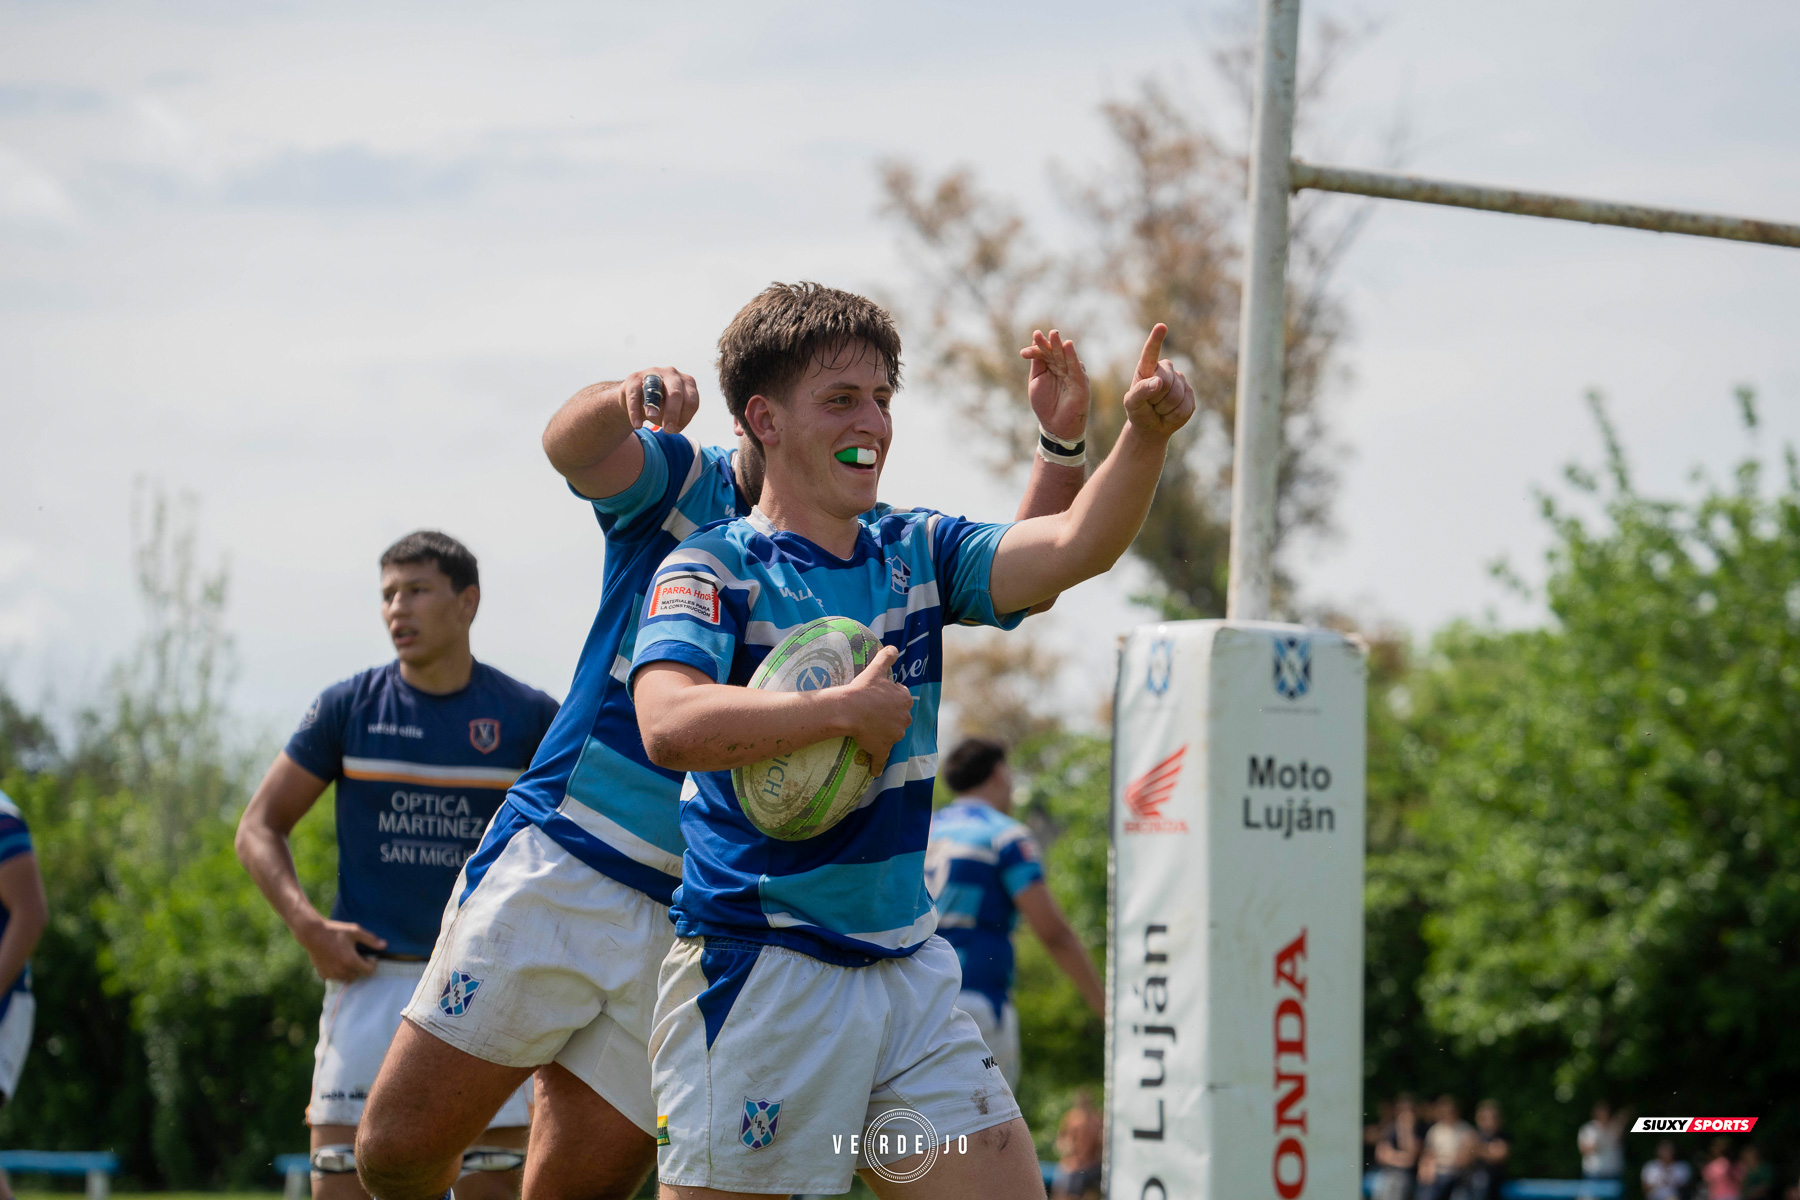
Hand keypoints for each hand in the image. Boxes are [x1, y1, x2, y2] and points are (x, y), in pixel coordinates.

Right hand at [300, 917, 385, 981]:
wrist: (313, 934)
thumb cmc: (335, 931)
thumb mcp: (355, 931)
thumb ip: (371, 939)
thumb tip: (385, 945)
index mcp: (351, 961)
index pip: (369, 971)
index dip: (372, 964)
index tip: (368, 956)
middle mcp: (341, 971)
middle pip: (359, 975)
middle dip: (360, 967)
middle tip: (356, 955)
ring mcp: (331, 974)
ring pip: (347, 978)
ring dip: (350, 971)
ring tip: (346, 957)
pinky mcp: (323, 974)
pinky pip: (336, 977)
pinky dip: (339, 972)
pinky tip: (337, 960)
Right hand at [622, 367, 699, 433]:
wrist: (637, 399)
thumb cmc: (661, 406)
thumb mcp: (672, 412)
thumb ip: (676, 418)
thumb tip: (671, 426)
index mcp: (687, 383)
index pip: (691, 402)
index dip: (685, 418)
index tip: (675, 429)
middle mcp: (672, 374)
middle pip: (676, 393)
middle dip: (673, 413)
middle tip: (668, 430)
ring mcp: (652, 373)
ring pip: (655, 389)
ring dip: (654, 405)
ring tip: (652, 419)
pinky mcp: (634, 379)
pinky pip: (635, 395)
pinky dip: (635, 411)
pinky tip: (637, 425)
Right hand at [830, 646, 913, 776]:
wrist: (849, 710)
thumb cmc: (863, 689)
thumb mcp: (876, 669)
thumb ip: (887, 656)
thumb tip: (894, 647)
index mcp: (904, 699)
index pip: (901, 699)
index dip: (889, 699)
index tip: (878, 700)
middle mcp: (904, 718)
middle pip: (898, 718)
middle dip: (888, 717)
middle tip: (872, 714)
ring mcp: (894, 735)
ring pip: (891, 736)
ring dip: (882, 736)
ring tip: (867, 731)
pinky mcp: (883, 749)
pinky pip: (881, 760)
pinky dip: (877, 766)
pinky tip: (874, 770)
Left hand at [1020, 329, 1089, 442]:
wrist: (1055, 425)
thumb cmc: (1045, 404)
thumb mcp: (1036, 382)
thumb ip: (1038, 364)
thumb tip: (1033, 345)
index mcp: (1051, 367)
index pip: (1044, 354)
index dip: (1035, 351)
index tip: (1023, 353)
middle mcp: (1063, 368)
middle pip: (1054, 352)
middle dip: (1047, 343)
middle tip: (1037, 334)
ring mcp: (1072, 374)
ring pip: (1065, 357)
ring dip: (1059, 345)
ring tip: (1053, 334)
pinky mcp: (1080, 382)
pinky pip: (1075, 367)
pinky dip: (1072, 356)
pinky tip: (1068, 346)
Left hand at [1121, 324, 1194, 439]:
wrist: (1152, 425)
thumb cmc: (1139, 411)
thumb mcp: (1132, 404)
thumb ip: (1140, 392)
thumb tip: (1158, 381)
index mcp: (1147, 368)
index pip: (1151, 352)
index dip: (1156, 340)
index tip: (1161, 327)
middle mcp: (1165, 370)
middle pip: (1166, 381)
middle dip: (1157, 397)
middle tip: (1151, 404)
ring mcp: (1180, 381)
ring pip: (1176, 395)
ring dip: (1165, 409)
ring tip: (1159, 409)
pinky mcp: (1190, 395)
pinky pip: (1185, 406)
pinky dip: (1174, 416)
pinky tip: (1170, 414)